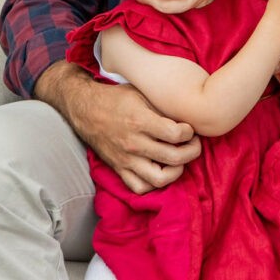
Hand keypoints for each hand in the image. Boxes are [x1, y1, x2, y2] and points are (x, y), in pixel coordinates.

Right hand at [37, 62, 200, 194]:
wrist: (86, 109)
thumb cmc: (117, 98)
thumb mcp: (142, 92)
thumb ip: (162, 106)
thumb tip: (188, 113)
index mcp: (140, 121)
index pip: (176, 134)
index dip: (190, 132)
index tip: (190, 127)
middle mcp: (134, 143)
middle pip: (173, 158)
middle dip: (192, 151)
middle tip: (193, 143)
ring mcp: (126, 159)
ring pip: (159, 179)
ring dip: (176, 171)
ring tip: (180, 160)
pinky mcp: (118, 169)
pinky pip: (139, 187)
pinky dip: (154, 184)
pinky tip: (161, 170)